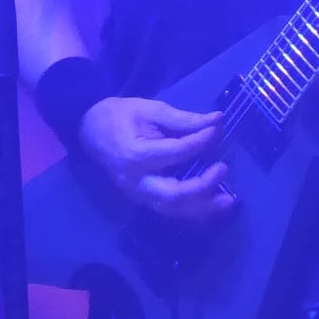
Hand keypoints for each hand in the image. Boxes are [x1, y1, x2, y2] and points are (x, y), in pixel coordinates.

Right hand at [78, 96, 232, 221]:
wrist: (91, 130)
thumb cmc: (120, 115)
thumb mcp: (150, 109)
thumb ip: (183, 118)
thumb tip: (216, 120)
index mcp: (136, 154)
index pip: (176, 153)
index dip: (200, 142)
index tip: (216, 130)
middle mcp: (136, 181)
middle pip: (174, 195)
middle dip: (203, 187)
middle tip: (223, 169)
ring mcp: (137, 194)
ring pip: (173, 209)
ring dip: (203, 207)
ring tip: (228, 200)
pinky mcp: (142, 199)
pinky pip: (169, 210)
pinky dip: (192, 210)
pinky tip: (211, 203)